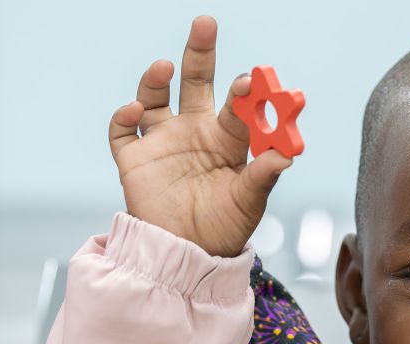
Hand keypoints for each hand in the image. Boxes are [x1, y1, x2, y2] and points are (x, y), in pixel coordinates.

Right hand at [107, 16, 292, 256]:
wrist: (188, 254)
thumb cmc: (225, 227)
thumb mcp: (248, 202)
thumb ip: (263, 176)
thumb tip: (287, 156)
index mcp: (227, 139)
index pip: (236, 105)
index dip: (244, 90)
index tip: (250, 80)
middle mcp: (195, 132)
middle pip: (195, 81)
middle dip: (199, 53)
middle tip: (206, 23)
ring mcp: (163, 142)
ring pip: (155, 97)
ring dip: (155, 78)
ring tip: (163, 66)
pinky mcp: (135, 159)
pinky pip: (122, 130)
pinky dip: (123, 116)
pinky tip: (133, 110)